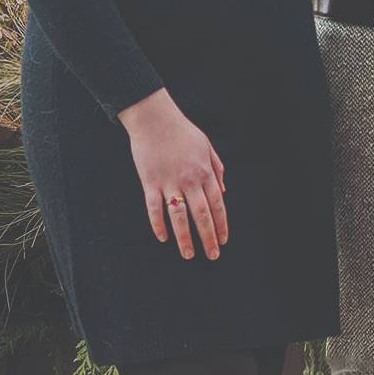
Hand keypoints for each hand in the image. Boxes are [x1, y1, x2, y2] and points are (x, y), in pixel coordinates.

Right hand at [118, 90, 226, 259]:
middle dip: (208, 237)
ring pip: (179, 216)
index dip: (221, 224)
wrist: (154, 118)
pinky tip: (163, 237)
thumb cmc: (182, 131)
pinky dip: (158, 224)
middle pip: (202, 215)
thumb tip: (223, 191)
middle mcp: (189, 180)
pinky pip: (154, 208)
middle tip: (212, 255)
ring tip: (189, 255)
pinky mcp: (150, 182)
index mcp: (205, 172)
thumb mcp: (206, 146)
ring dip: (185, 238)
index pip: (217, 205)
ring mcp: (169, 182)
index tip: (223, 240)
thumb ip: (216, 169)